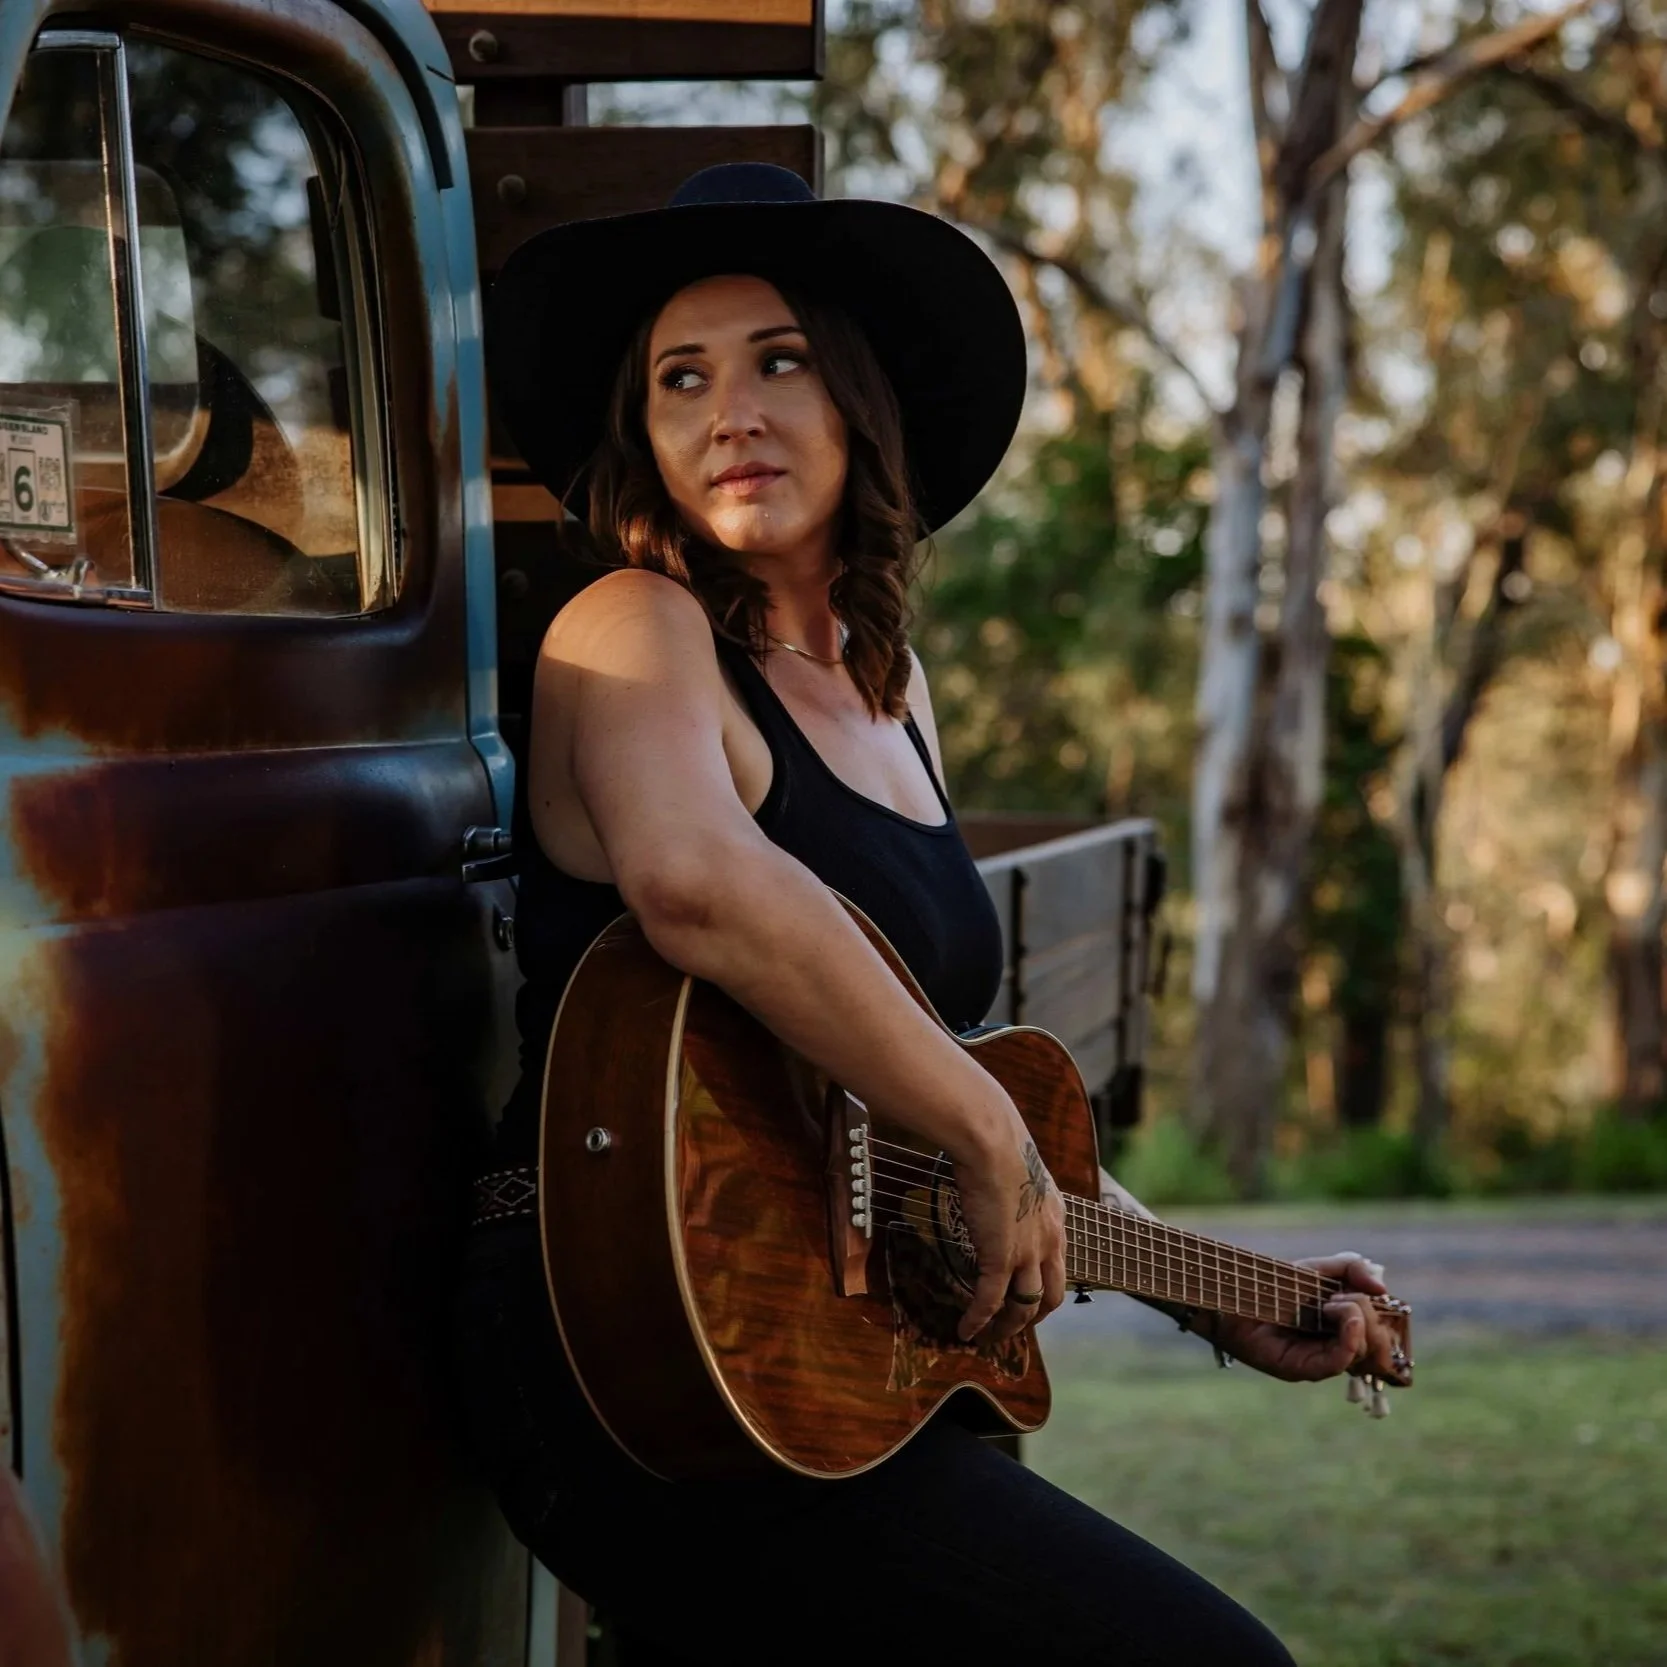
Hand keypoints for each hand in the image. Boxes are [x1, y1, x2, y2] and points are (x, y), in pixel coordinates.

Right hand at [951, 1115, 1066, 1344]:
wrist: (991, 1139)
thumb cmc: (997, 1139)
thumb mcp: (1017, 1166)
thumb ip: (1013, 1180)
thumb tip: (991, 1171)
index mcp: (1055, 1216)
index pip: (1057, 1264)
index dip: (1044, 1285)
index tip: (1028, 1296)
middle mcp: (1048, 1239)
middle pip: (1050, 1296)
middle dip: (1033, 1317)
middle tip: (1013, 1327)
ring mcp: (1027, 1252)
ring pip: (1024, 1307)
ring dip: (1007, 1328)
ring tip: (989, 1338)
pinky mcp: (1000, 1257)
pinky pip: (991, 1301)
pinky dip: (979, 1320)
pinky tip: (966, 1330)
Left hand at [1208, 1252, 1406, 1383]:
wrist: (1233, 1291)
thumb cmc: (1273, 1282)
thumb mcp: (1317, 1269)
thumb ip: (1351, 1269)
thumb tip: (1383, 1287)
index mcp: (1343, 1329)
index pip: (1382, 1333)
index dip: (1384, 1315)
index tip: (1373, 1293)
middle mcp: (1335, 1350)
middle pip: (1378, 1345)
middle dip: (1370, 1315)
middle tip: (1342, 1296)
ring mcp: (1320, 1361)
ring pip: (1363, 1352)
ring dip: (1358, 1318)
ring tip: (1332, 1302)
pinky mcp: (1302, 1369)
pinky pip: (1339, 1361)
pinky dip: (1350, 1338)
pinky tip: (1345, 1317)